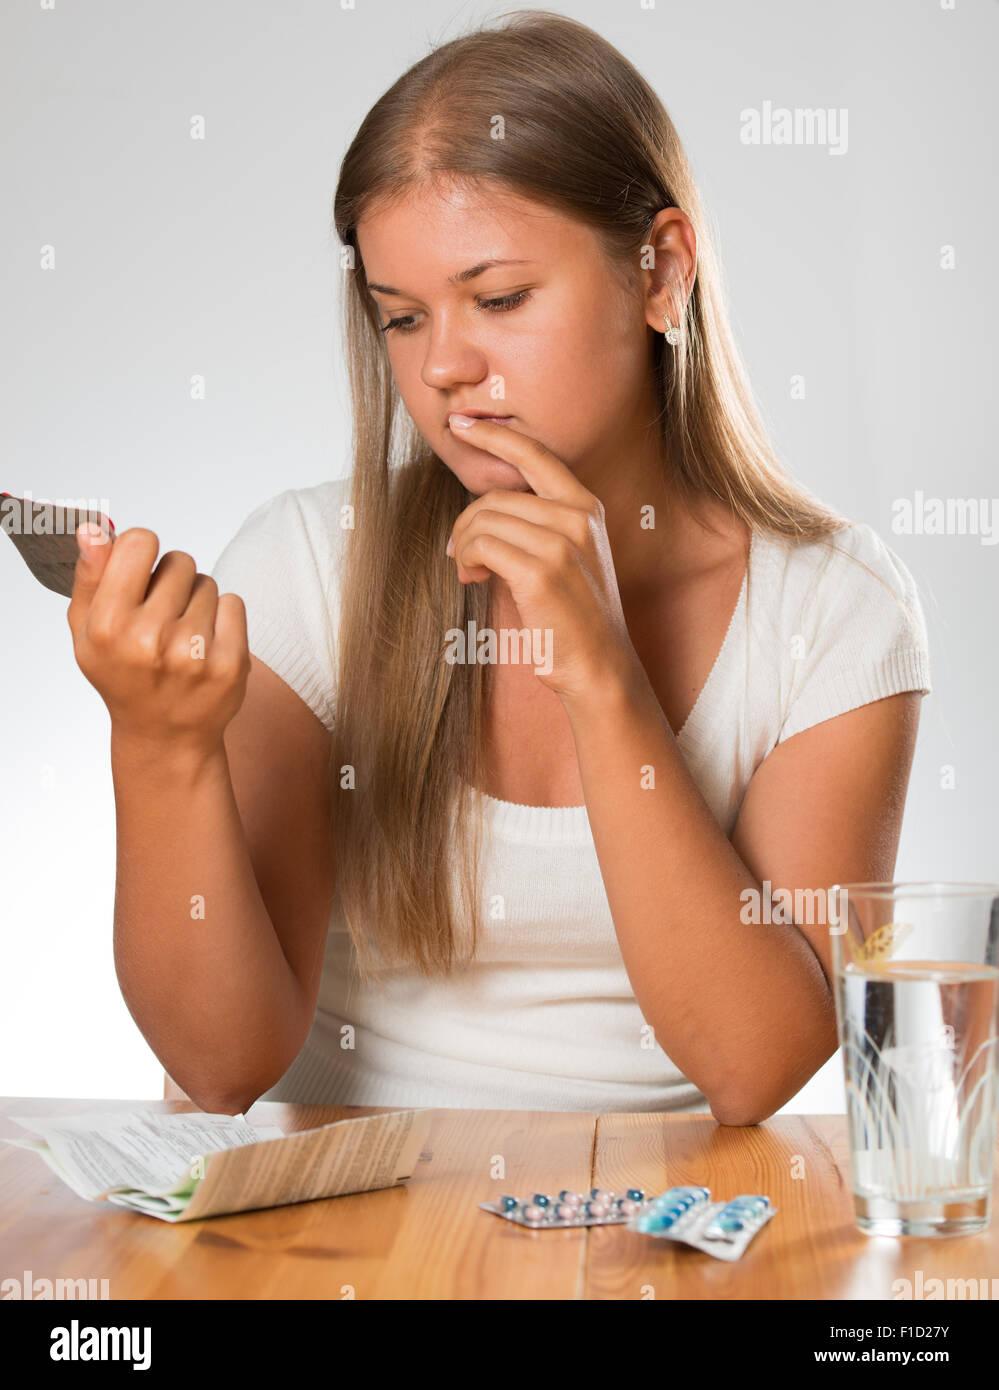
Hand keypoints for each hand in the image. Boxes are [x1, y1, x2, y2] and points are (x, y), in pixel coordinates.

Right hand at [67, 525, 250, 751]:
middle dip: (172, 580)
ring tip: (181, 635)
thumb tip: (94, 529)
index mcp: (107, 626)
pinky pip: (233, 603)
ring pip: (208, 583)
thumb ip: (89, 576)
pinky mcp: (231, 662)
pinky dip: (223, 617)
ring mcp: (194, 652)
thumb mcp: (86, 630)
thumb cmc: (123, 674)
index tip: (140, 573)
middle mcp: (149, 639)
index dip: (142, 553)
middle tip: (162, 616)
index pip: (140, 543)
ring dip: (197, 601)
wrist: (165, 735)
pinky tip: (206, 645)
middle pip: (180, 560)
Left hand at [445, 414, 640, 703]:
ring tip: (470, 572)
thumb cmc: (576, 618)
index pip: (534, 454)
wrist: (601, 667)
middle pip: (495, 497)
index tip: (462, 423)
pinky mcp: (541, 572)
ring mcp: (561, 543)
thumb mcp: (567, 557)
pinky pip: (482, 545)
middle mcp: (577, 517)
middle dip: (466, 524)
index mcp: (586, 507)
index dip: (494, 434)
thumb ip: (537, 524)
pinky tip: (473, 579)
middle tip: (462, 557)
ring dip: (464, 546)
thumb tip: (483, 509)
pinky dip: (468, 560)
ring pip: (483, 520)